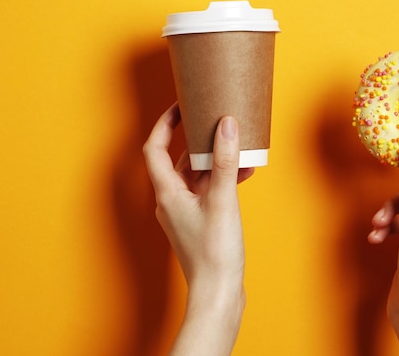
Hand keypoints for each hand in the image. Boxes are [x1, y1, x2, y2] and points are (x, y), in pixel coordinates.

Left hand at [143, 103, 252, 355]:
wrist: (218, 292)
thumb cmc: (214, 252)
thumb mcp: (223, 200)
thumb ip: (225, 162)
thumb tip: (227, 125)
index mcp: (167, 193)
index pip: (153, 148)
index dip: (163, 124)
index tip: (180, 105)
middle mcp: (171, 200)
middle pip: (178, 160)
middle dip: (198, 140)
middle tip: (215, 121)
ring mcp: (185, 212)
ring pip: (197, 176)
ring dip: (216, 161)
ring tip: (239, 148)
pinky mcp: (200, 221)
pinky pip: (209, 191)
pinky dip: (223, 179)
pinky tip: (244, 173)